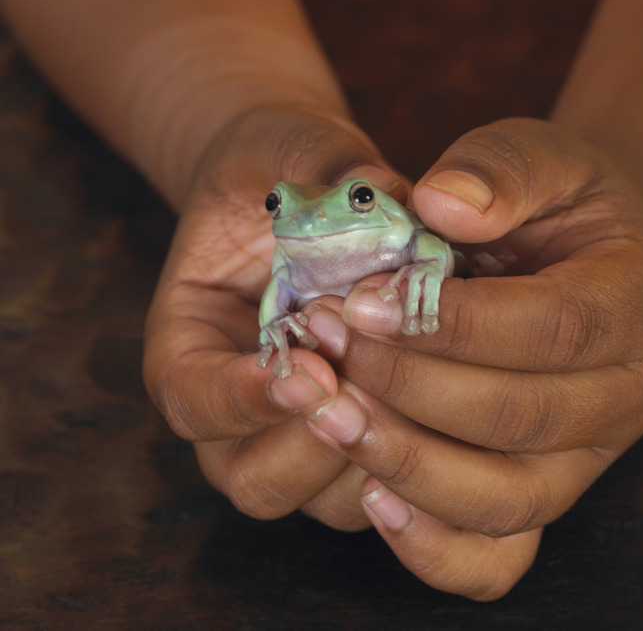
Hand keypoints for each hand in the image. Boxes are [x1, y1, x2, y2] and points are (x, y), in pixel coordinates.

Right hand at [143, 105, 403, 530]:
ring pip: (318, 498)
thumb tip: (389, 196)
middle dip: (315, 440)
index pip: (190, 398)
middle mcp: (235, 405)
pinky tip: (450, 406)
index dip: (242, 399)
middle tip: (371, 381)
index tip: (310, 367)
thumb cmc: (281, 165)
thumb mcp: (289, 146)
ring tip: (417, 388)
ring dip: (370, 456)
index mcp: (190, 340)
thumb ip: (325, 165)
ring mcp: (294, 432)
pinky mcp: (353, 437)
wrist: (304, 186)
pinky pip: (376, 486)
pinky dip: (410, 464)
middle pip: (251, 477)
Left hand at [301, 118, 642, 599]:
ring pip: (504, 499)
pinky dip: (433, 542)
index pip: (550, 328)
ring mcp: (590, 456)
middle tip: (322, 347)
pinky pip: (499, 553)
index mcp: (638, 301)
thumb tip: (436, 203)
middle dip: (407, 385)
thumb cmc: (557, 199)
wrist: (588, 253)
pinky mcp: (547, 489)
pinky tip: (372, 496)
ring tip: (328, 416)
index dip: (450, 323)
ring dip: (406, 463)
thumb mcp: (540, 155)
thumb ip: (498, 171)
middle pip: (518, 418)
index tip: (358, 303)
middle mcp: (629, 393)